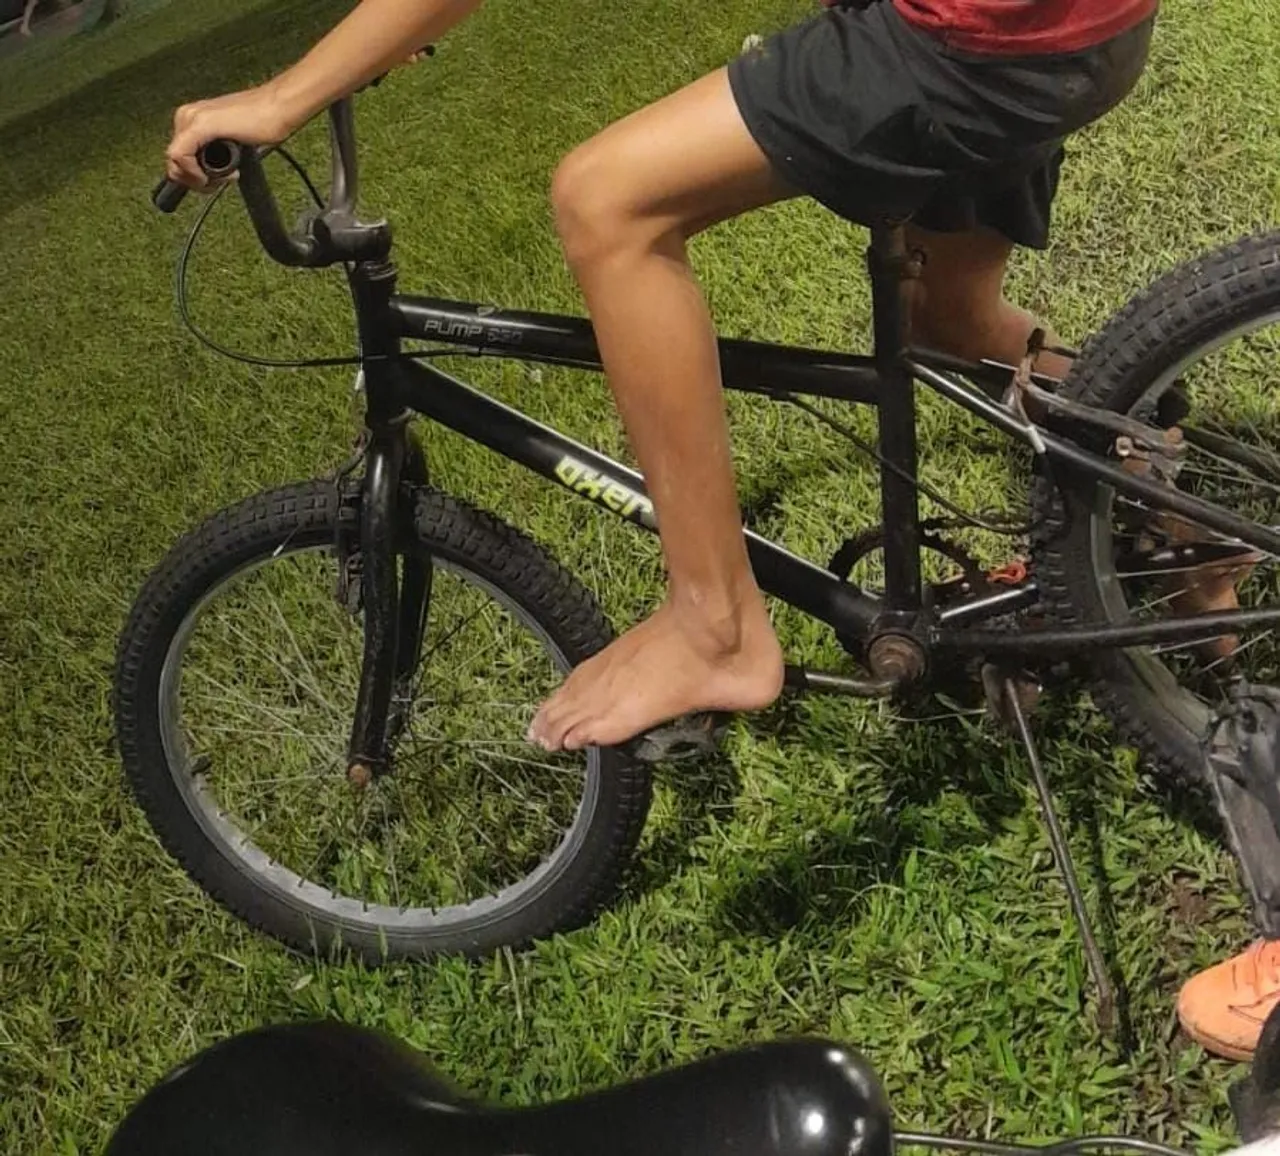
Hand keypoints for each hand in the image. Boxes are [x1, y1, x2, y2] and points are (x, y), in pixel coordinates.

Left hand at [165, 84, 292, 189]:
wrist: (277, 108)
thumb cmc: (263, 121)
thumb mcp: (231, 142)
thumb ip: (216, 151)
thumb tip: (210, 170)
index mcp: (193, 118)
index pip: (178, 157)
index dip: (193, 178)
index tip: (216, 181)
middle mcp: (188, 115)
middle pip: (174, 161)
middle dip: (194, 181)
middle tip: (219, 183)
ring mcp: (192, 118)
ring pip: (174, 161)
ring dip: (197, 180)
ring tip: (223, 178)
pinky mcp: (200, 125)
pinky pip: (180, 156)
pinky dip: (194, 173)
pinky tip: (211, 178)